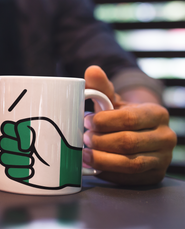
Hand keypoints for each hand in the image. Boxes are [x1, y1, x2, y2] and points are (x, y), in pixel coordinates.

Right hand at [0, 118, 82, 188]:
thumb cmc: (58, 144)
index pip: (4, 127)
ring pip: (3, 158)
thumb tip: (21, 145)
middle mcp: (16, 144)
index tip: (23, 136)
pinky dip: (22, 171)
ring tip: (33, 159)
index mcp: (21, 130)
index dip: (12, 132)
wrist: (67, 163)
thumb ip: (28, 129)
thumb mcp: (45, 127)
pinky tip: (33, 169)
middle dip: (16, 147)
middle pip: (2, 143)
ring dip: (20, 159)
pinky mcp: (18, 173)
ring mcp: (16, 158)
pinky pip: (9, 172)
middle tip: (30, 149)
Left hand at [83, 66, 176, 184]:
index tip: (87, 121)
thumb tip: (92, 70)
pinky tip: (94, 168)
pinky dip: (109, 174)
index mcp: (156, 114)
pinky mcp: (154, 176)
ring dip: (103, 160)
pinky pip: (130, 179)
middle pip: (128, 142)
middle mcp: (166, 137)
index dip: (104, 122)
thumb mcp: (112, 100)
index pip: (129, 119)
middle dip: (100, 141)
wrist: (138, 133)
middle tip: (84, 138)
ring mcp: (163, 159)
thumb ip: (101, 87)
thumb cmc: (121, 115)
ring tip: (85, 154)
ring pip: (130, 163)